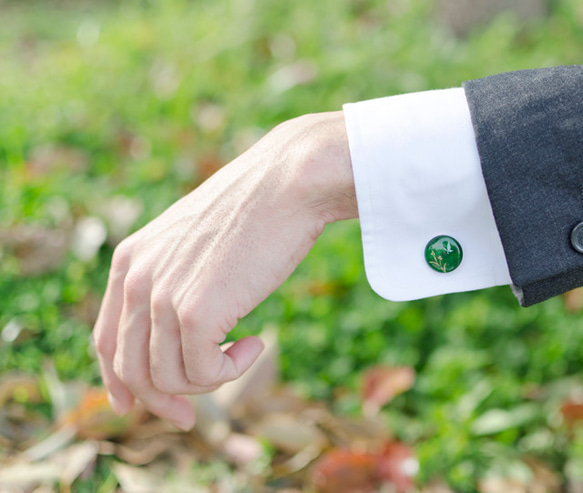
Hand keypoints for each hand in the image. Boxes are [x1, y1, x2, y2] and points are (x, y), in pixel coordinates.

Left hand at [93, 112, 356, 429]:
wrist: (286, 183)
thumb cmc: (253, 214)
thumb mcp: (195, 246)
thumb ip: (175, 282)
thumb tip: (183, 334)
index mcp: (130, 259)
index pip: (105, 337)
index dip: (116, 380)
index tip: (136, 405)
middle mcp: (136, 277)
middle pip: (129, 368)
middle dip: (158, 401)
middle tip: (190, 417)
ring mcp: (162, 295)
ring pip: (165, 377)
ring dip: (205, 382)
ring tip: (240, 353)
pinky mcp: (194, 312)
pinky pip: (202, 373)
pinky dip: (231, 372)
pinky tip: (256, 342)